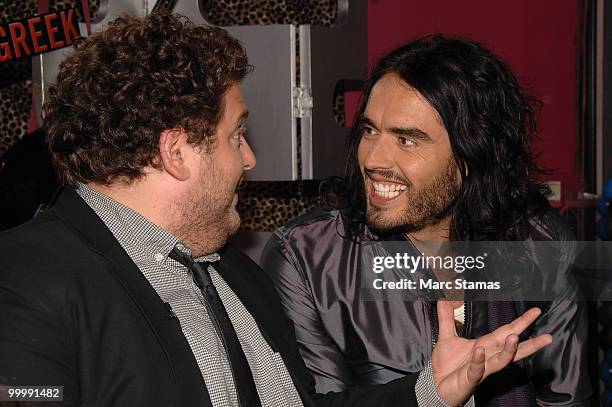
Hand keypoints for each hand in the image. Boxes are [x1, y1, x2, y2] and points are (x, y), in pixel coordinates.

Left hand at [432, 301, 551, 405]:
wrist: (436, 384)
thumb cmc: (447, 364)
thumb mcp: (446, 337)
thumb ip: (447, 319)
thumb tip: (443, 300)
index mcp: (485, 345)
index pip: (506, 331)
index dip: (521, 322)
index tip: (536, 311)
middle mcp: (488, 357)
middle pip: (512, 348)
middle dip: (530, 343)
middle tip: (547, 336)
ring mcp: (481, 368)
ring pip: (500, 361)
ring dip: (508, 350)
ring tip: (514, 337)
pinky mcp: (469, 378)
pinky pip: (477, 369)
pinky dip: (479, 360)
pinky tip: (480, 350)